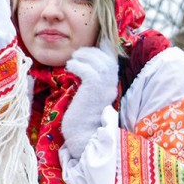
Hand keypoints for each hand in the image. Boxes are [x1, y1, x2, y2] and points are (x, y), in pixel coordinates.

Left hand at [61, 45, 119, 159]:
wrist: (82, 138)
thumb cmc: (81, 118)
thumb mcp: (87, 96)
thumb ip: (89, 83)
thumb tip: (82, 68)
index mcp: (110, 86)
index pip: (113, 61)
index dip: (105, 49)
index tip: (92, 45)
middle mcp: (110, 86)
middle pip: (108, 59)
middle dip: (92, 51)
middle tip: (78, 54)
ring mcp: (103, 89)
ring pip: (100, 62)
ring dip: (84, 56)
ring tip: (73, 60)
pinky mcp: (93, 92)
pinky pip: (88, 71)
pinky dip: (78, 65)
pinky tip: (70, 67)